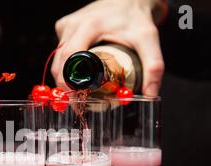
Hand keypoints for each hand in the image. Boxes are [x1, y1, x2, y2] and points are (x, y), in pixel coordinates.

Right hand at [51, 0, 165, 95]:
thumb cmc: (136, 18)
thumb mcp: (148, 40)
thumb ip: (153, 67)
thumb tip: (150, 94)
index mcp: (90, 26)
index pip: (70, 58)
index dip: (69, 82)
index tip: (77, 99)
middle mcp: (73, 25)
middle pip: (60, 63)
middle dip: (66, 87)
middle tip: (80, 103)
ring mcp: (66, 26)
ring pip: (57, 60)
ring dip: (64, 78)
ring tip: (79, 92)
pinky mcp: (64, 27)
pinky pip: (59, 52)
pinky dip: (65, 66)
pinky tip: (78, 73)